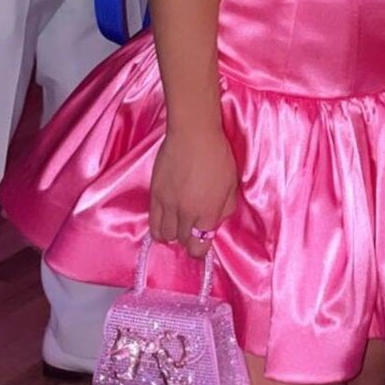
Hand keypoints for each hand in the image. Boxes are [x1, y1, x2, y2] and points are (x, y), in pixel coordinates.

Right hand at [150, 128, 237, 256]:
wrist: (193, 135)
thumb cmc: (218, 156)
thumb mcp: (232, 185)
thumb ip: (225, 209)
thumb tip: (214, 223)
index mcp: (208, 214)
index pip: (198, 248)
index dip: (200, 249)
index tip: (202, 242)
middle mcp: (186, 214)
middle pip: (182, 242)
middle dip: (188, 239)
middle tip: (193, 228)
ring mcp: (168, 205)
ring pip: (164, 236)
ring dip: (172, 234)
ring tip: (178, 225)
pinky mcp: (155, 195)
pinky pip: (152, 222)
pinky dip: (158, 228)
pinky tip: (164, 223)